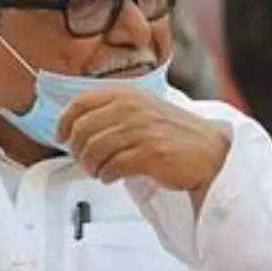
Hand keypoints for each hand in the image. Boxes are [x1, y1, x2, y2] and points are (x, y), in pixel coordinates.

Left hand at [58, 89, 232, 198]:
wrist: (209, 152)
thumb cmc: (176, 134)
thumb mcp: (144, 109)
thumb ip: (115, 111)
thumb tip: (78, 128)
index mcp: (128, 94)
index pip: (81, 102)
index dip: (64, 122)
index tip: (61, 136)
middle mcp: (132, 108)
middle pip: (82, 130)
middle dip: (77, 151)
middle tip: (85, 162)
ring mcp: (140, 130)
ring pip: (93, 150)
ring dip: (91, 167)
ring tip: (100, 172)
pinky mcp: (148, 154)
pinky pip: (111, 167)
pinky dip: (107, 175)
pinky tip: (114, 176)